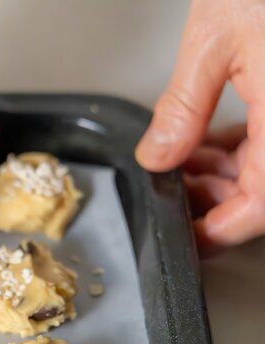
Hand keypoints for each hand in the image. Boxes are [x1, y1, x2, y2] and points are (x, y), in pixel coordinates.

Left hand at [135, 0, 264, 254]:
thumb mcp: (215, 39)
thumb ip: (183, 108)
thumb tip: (159, 157)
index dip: (224, 229)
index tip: (189, 237)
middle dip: (219, 197)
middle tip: (174, 188)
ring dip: (232, 172)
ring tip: (183, 159)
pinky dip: (252, 145)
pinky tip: (214, 137)